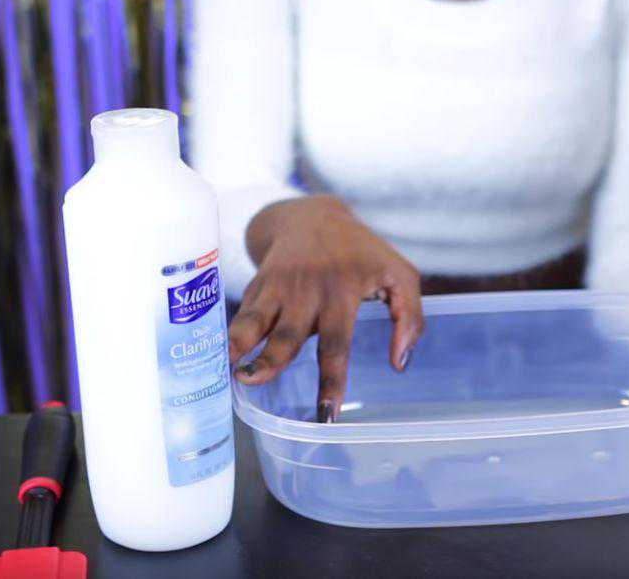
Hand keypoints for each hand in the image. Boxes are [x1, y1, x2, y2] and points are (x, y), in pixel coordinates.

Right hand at [229, 195, 423, 421]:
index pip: (337, 342)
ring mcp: (278, 286)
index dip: (331, 379)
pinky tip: (218, 358)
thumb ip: (410, 316)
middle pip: (288, 333)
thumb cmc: (362, 253)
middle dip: (271, 360)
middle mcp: (306, 290)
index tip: (327, 412)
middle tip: (254, 382)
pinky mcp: (258, 285)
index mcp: (343, 291)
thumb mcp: (399, 274)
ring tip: (230, 370)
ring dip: (240, 345)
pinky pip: (242, 313)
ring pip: (256, 320)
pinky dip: (228, 335)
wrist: (312, 216)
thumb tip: (399, 364)